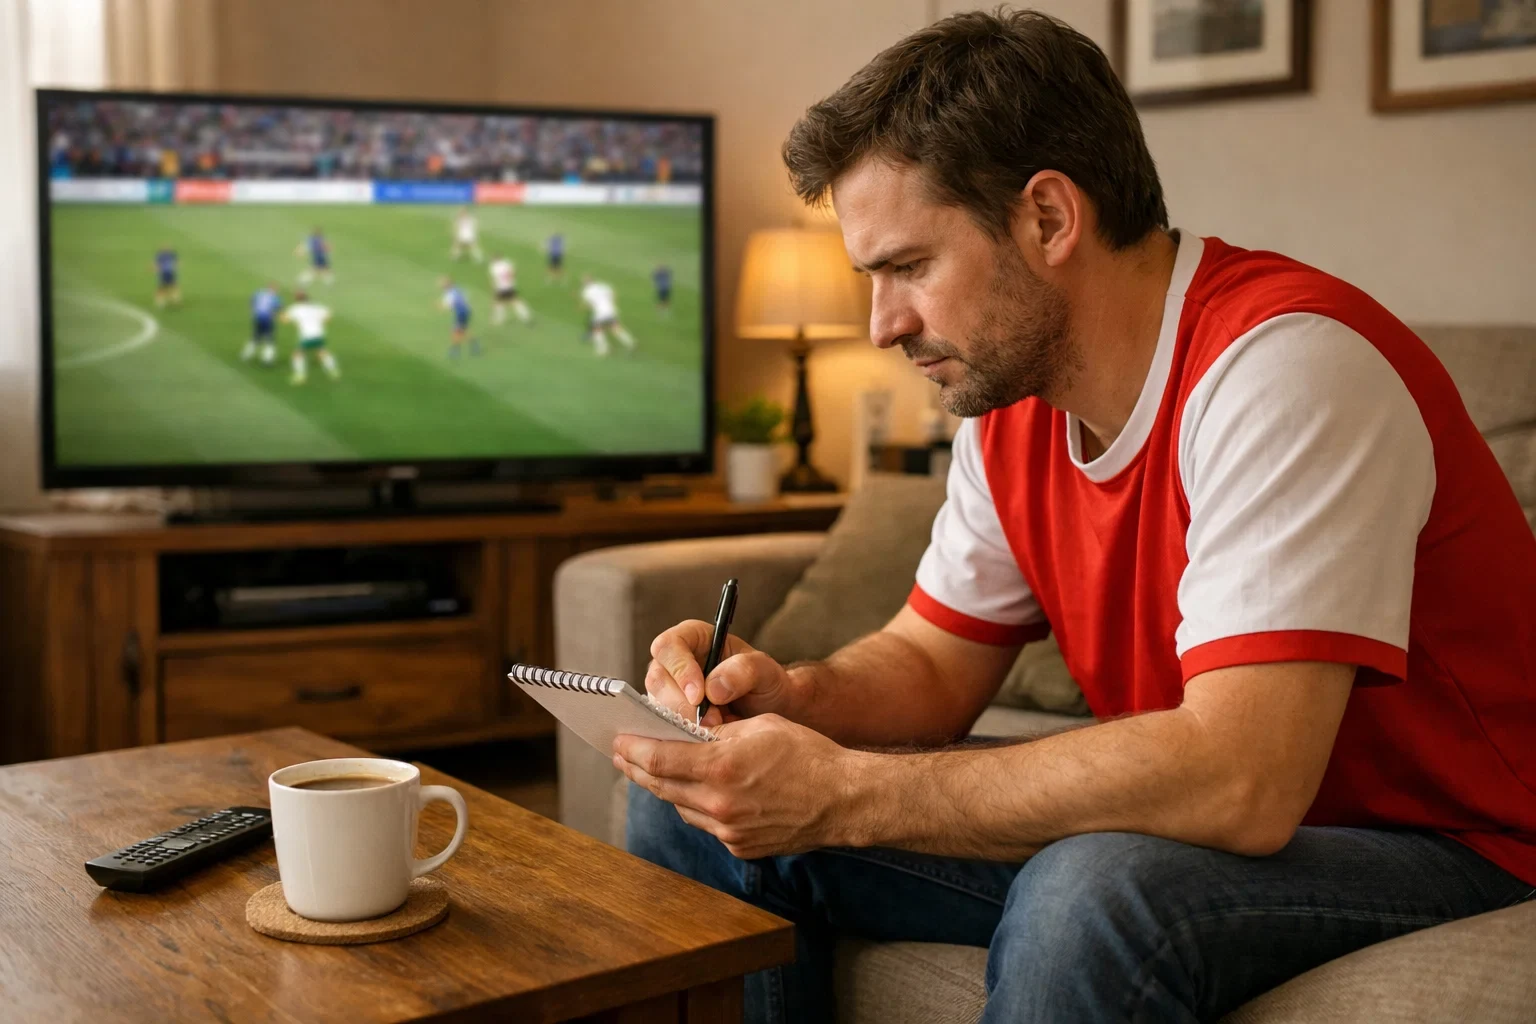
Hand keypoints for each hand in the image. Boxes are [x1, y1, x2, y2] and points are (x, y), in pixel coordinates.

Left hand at [614, 714, 864, 858]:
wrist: (845, 800)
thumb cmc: (808, 754)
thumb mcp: (760, 727)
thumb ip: (718, 732)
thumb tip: (685, 732)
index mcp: (723, 766)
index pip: (659, 759)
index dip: (632, 749)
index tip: (617, 739)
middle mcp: (720, 804)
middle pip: (661, 787)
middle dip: (637, 768)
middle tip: (620, 754)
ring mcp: (729, 831)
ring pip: (680, 808)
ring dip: (664, 788)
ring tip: (652, 771)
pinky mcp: (740, 847)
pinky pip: (705, 824)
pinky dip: (695, 807)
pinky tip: (695, 793)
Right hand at [645, 620, 794, 727]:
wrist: (770, 712)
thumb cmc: (766, 684)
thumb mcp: (765, 671)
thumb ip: (744, 671)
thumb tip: (712, 688)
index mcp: (694, 638)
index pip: (668, 646)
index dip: (679, 669)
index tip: (699, 696)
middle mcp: (675, 662)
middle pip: (657, 679)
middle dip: (681, 704)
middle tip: (711, 720)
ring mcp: (669, 691)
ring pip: (657, 706)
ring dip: (683, 721)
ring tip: (716, 727)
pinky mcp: (670, 716)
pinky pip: (663, 726)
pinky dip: (682, 735)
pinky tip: (706, 737)